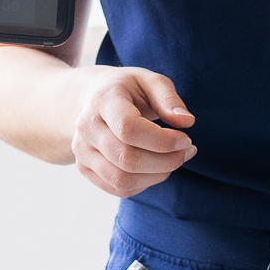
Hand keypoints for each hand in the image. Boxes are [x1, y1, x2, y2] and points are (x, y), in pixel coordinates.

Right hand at [70, 67, 194, 197]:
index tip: (186, 139)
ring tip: (174, 160)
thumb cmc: (126, 89)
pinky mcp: (85, 169)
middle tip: (187, 151)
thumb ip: (168, 98)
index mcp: (103, 100)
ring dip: (157, 176)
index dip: (162, 140)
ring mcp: (82, 151)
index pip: (128, 129)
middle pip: (127, 159)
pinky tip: (156, 167)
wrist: (92, 98)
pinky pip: (119, 189)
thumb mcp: (150, 81)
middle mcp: (87, 128)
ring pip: (123, 181)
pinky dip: (145, 183)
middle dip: (166, 161)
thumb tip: (186, 121)